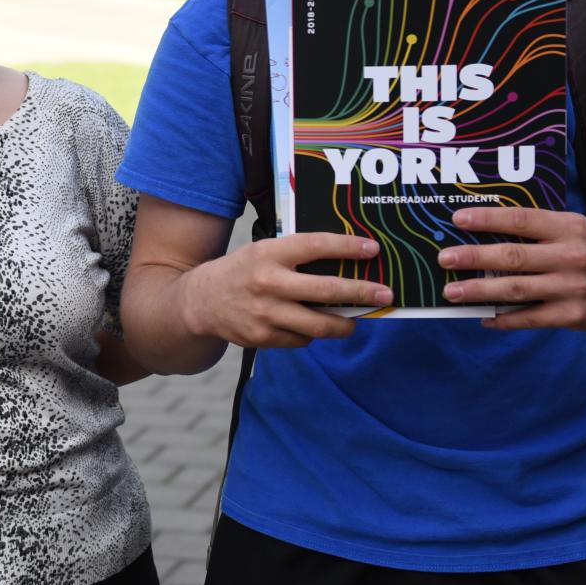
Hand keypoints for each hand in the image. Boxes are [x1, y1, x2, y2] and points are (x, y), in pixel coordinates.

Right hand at [179, 234, 391, 348]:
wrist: (200, 301)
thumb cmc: (241, 271)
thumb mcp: (262, 251)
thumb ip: (295, 255)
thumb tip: (344, 263)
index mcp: (269, 253)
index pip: (317, 246)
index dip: (348, 248)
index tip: (373, 250)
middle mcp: (268, 282)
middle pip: (327, 290)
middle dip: (362, 292)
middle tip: (385, 294)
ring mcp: (266, 313)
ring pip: (320, 325)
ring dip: (344, 324)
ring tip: (354, 322)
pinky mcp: (263, 337)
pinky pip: (301, 339)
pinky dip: (312, 334)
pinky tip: (311, 326)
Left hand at [439, 206, 585, 330]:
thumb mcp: (571, 229)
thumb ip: (535, 228)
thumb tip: (481, 230)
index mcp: (570, 228)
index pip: (523, 220)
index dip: (488, 219)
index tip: (458, 219)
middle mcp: (573, 257)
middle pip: (514, 257)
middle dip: (475, 258)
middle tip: (444, 258)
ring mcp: (573, 289)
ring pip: (516, 290)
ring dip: (479, 292)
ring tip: (451, 292)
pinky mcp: (572, 316)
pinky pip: (529, 318)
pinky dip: (502, 319)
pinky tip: (482, 317)